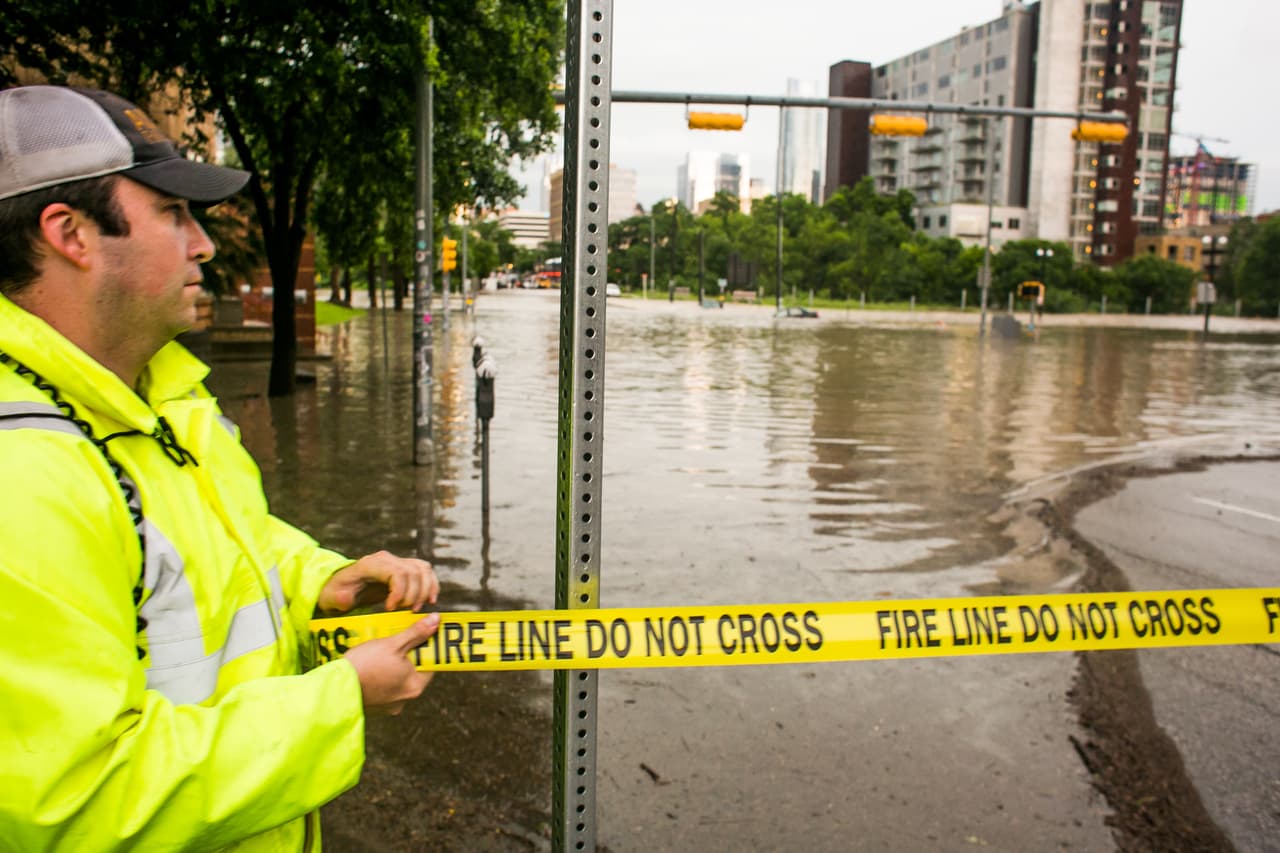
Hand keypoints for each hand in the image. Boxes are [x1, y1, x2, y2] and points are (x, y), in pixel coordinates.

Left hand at [318, 550, 438, 614]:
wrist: (340, 587)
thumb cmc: (336, 593)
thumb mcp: (332, 598)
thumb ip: (339, 599)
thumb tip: (345, 598)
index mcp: (371, 564)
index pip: (397, 573)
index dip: (400, 592)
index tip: (390, 608)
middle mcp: (386, 559)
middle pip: (413, 572)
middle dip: (413, 595)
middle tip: (404, 611)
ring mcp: (397, 562)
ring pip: (423, 570)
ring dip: (425, 591)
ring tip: (415, 609)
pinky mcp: (405, 568)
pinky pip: (425, 571)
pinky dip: (431, 585)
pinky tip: (430, 600)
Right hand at [344, 614, 438, 714]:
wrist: (334, 687)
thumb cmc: (364, 665)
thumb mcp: (392, 644)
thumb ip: (416, 632)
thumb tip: (436, 621)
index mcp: (415, 686)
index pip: (431, 663)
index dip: (427, 647)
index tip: (422, 635)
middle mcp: (405, 699)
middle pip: (414, 671)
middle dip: (407, 654)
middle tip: (398, 641)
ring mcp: (389, 705)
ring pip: (398, 678)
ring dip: (393, 665)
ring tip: (381, 652)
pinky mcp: (375, 706)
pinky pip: (384, 687)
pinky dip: (381, 676)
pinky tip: (371, 666)